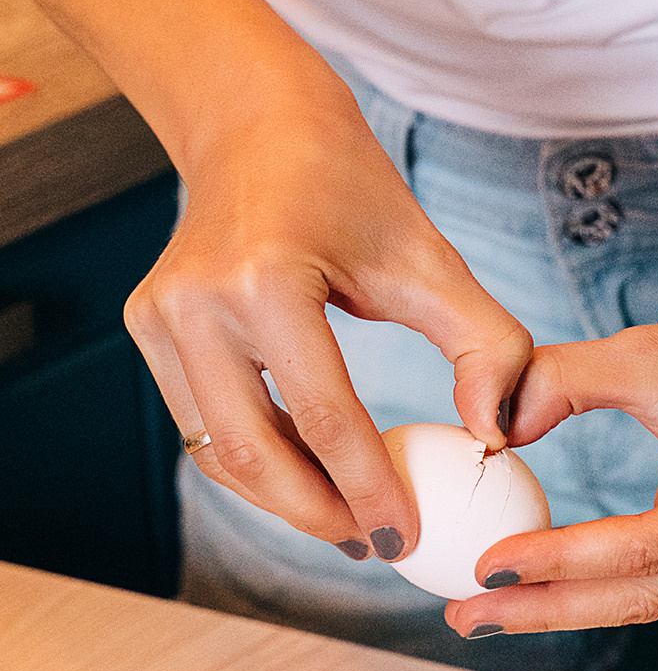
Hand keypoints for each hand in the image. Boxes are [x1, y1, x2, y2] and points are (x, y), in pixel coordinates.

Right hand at [125, 72, 531, 560]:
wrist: (258, 124)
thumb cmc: (352, 189)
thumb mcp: (431, 259)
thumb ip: (486, 346)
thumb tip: (496, 437)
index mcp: (266, 282)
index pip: (324, 419)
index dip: (369, 491)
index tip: (408, 539)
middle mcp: (196, 303)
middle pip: (256, 455)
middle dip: (319, 516)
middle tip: (375, 546)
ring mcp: (159, 318)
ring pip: (220, 452)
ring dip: (285, 498)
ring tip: (349, 520)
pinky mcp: (147, 327)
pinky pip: (203, 423)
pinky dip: (257, 460)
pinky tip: (310, 475)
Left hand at [443, 275, 657, 638]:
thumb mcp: (650, 351)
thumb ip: (564, 381)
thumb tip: (493, 428)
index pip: (644, 550)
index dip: (560, 561)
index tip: (487, 566)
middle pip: (640, 596)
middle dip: (547, 605)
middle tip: (467, 613)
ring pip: (641, 601)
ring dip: (560, 604)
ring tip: (481, 610)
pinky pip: (651, 586)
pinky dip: (588, 587)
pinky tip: (530, 589)